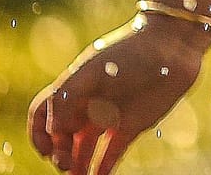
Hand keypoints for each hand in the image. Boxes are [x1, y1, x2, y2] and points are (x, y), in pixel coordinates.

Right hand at [28, 15, 210, 172]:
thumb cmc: (129, 52)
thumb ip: (66, 98)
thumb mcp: (91, 70)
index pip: (42, 114)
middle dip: (59, 153)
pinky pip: (110, 154)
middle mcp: (88, 105)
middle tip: (65, 163)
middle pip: (62, 137)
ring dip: (77, 165)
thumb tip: (54, 131)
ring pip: (84, 149)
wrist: (171, 48)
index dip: (39, 133)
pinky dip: (102, 169)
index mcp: (73, 88)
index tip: (46, 148)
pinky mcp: (130, 127)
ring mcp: (108, 117)